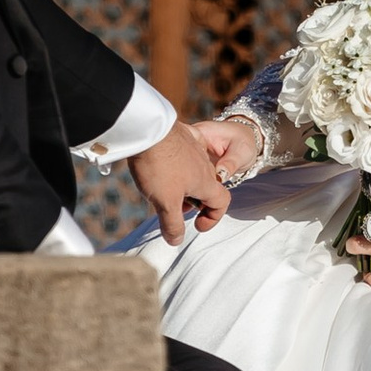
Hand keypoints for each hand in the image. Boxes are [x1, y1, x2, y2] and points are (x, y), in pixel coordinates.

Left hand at [130, 119, 235, 247]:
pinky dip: (178, 164)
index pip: (222, 202)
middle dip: (193, 202)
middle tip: (172, 208)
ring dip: (184, 184)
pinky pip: (186, 152)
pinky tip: (163, 163)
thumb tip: (176, 242)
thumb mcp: (165, 203)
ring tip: (162, 188)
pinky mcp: (182, 135)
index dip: (213, 217)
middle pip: (207, 187)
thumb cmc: (159, 167)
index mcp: (206, 182)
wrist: (149, 129)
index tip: (196, 225)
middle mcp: (205, 164)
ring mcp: (194, 147)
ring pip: (195, 171)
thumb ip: (173, 225)